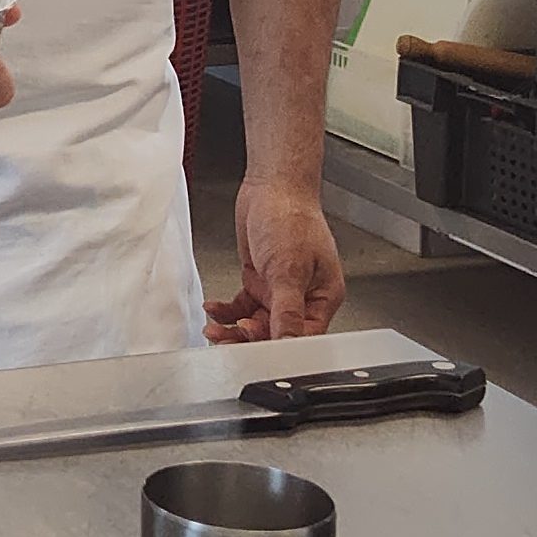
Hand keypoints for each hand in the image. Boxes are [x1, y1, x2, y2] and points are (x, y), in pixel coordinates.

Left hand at [208, 178, 344, 341]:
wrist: (272, 185)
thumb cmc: (292, 217)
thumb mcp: (289, 268)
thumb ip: (287, 309)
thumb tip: (288, 341)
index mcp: (323, 297)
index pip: (304, 337)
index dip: (279, 347)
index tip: (255, 350)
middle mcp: (303, 296)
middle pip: (277, 334)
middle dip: (249, 339)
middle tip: (225, 339)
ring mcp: (279, 288)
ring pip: (256, 323)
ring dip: (234, 328)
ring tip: (214, 330)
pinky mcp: (260, 279)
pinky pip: (242, 305)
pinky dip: (227, 310)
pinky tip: (214, 309)